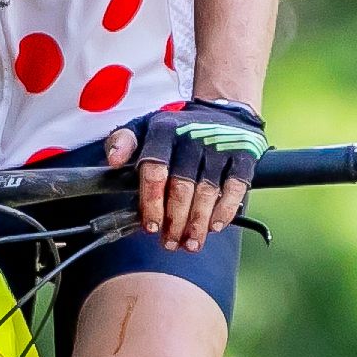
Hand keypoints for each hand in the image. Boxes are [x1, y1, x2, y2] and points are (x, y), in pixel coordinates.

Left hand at [105, 97, 264, 249]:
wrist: (222, 112)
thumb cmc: (178, 129)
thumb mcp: (145, 127)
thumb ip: (123, 141)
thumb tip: (113, 160)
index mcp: (164, 131)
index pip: (154, 171)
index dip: (151, 203)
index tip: (151, 226)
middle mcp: (192, 137)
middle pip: (181, 188)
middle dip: (174, 221)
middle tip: (169, 243)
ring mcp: (219, 146)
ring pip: (207, 192)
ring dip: (197, 224)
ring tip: (190, 243)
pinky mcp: (242, 155)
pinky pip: (234, 188)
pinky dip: (224, 211)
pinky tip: (215, 226)